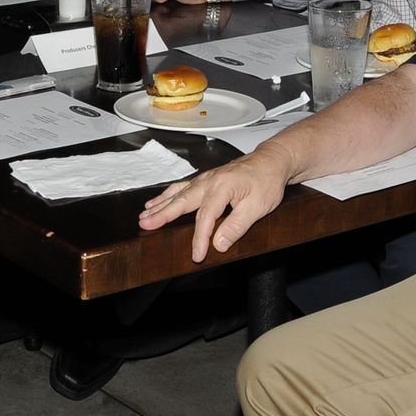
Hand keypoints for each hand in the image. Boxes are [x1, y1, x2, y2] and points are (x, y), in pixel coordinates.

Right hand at [138, 151, 291, 261]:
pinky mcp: (206, 179)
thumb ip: (237, 225)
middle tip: (145, 224)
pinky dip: (167, 194)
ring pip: (178, 193)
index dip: (200, 238)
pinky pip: (182, 187)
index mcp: (223, 187)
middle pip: (183, 201)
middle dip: (163, 214)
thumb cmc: (267, 182)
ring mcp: (206, 178)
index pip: (207, 217)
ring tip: (144, 215)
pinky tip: (156, 201)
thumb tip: (219, 243)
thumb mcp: (258, 206)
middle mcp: (210, 181)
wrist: (271, 161)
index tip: (197, 255)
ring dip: (160, 204)